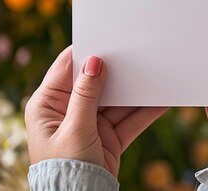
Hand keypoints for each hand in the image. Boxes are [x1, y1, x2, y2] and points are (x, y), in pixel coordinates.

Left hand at [25, 46, 167, 176]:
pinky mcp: (107, 137)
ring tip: (154, 72)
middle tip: (136, 53)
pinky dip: (145, 111)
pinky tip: (161, 99)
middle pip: (95, 82)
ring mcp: (89, 124)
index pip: (67, 68)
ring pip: (116, 100)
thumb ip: (86, 95)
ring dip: (134, 90)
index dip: (87, 52)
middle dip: (116, 71)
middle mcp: (67, 111)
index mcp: (47, 105)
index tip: (107, 38)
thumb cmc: (65, 170)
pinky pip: (128, 119)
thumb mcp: (75, 129)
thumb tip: (94, 61)